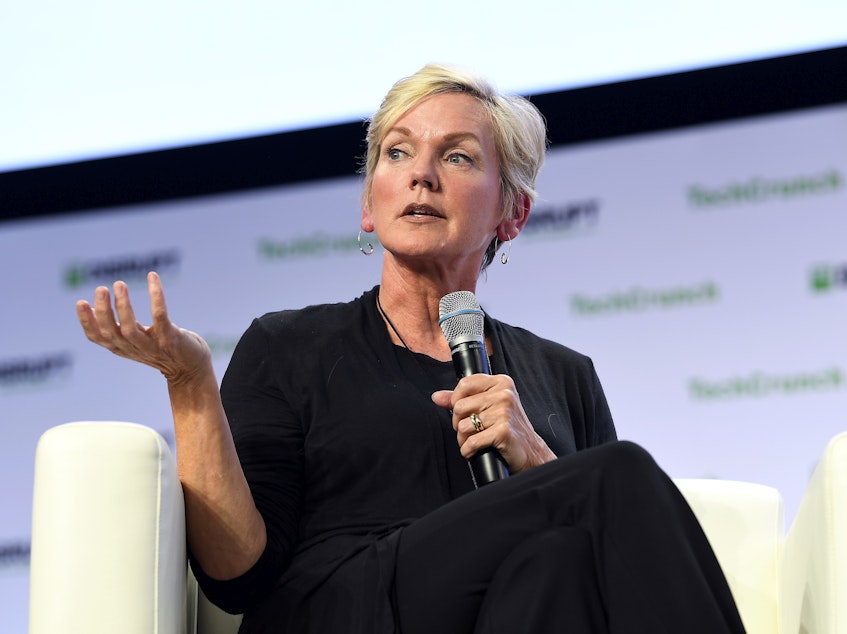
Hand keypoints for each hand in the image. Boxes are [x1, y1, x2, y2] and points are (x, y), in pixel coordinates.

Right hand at [76, 271, 211, 385]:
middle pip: (111, 333)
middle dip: (103, 311)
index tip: (80, 302)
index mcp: (122, 347)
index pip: (97, 338)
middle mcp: (134, 348)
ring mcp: (153, 346)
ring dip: (123, 306)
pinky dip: (156, 296)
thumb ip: (118, 327)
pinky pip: (160, 316)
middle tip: (101, 288)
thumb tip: (94, 305)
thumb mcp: (135, 338)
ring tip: (119, 284)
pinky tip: (153, 277)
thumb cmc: (161, 348)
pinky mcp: (171, 340)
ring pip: (130, 329)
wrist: (191, 368)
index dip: (87, 322)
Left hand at [431, 374, 555, 473]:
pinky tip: (474, 451)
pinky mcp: (503, 431)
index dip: (455, 400)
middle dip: (458, 423)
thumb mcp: (488, 406)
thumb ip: (462, 399)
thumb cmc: (508, 427)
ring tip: (473, 441)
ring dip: (463, 439)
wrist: (530, 451)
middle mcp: (504, 394)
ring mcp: (505, 412)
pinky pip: (471, 441)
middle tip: (469, 430)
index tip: (461, 412)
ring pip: (462, 426)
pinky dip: (468, 450)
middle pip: (460, 406)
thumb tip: (437, 397)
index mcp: (501, 383)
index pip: (464, 384)